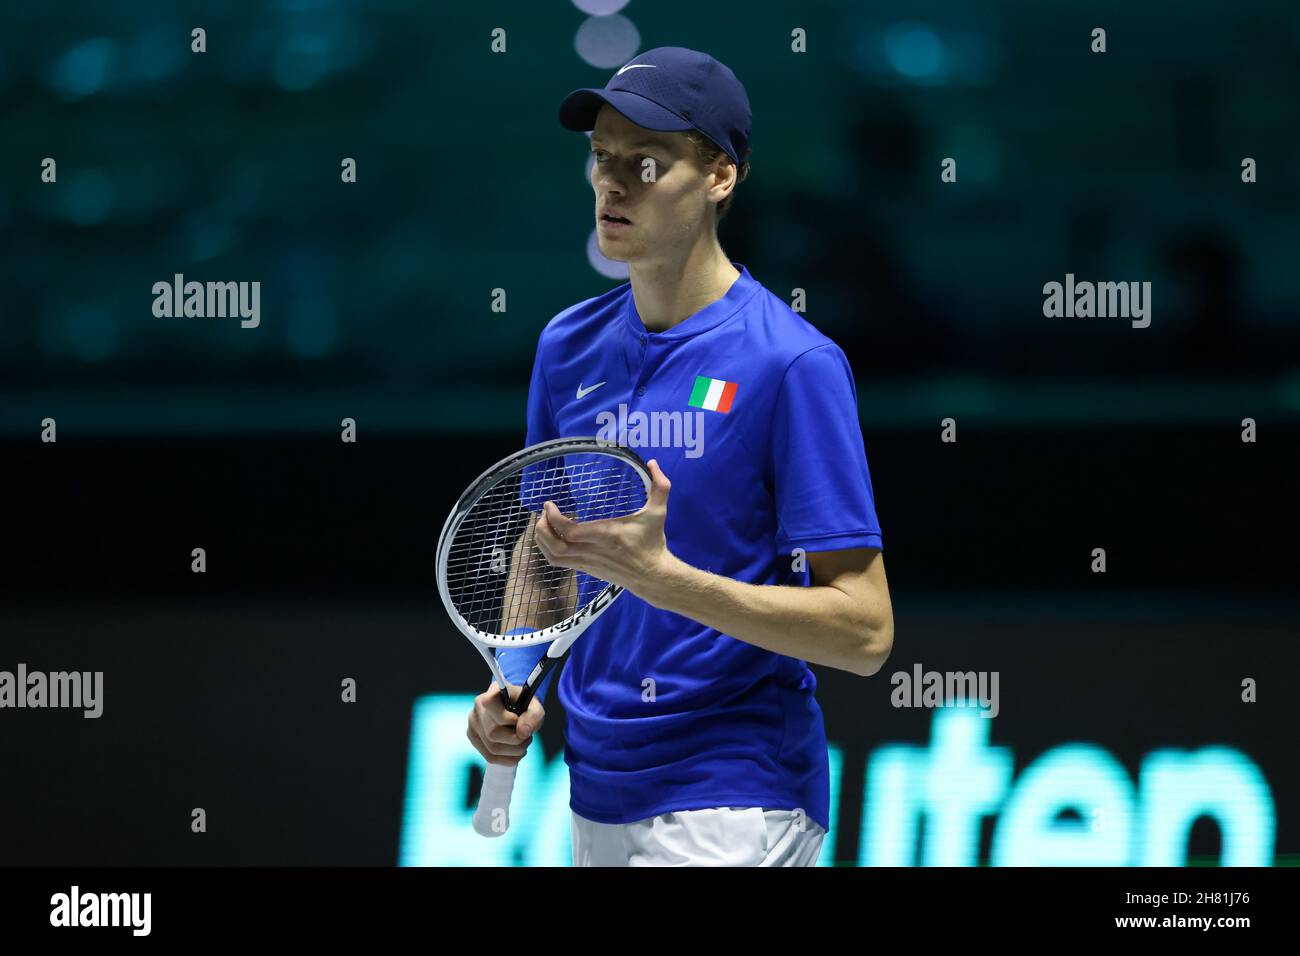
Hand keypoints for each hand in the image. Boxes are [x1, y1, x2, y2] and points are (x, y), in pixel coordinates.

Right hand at [466, 682, 545, 766]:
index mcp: (492, 692)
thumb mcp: (535, 707)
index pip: (490, 704)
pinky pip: (490, 756)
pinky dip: (507, 759)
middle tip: (527, 736)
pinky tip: (517, 752)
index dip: (506, 717)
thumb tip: (522, 733)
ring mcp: (473, 724)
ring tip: (523, 743)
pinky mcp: (474, 738)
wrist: (516, 709)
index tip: (517, 719)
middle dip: (515, 739)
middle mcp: (478, 708)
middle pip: (493, 733)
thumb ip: (533, 717)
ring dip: (514, 751)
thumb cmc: (525, 706)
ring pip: (492, 748)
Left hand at [533, 458, 675, 598]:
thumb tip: (653, 462)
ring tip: (544, 523)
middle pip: (555, 546)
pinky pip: (558, 562)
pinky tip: (552, 537)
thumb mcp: (658, 513)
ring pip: (553, 556)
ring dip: (542, 540)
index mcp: (606, 535)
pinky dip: (548, 550)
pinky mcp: (585, 569)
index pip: (569, 531)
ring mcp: (586, 562)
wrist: (652, 576)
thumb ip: (660, 487)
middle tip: (544, 512)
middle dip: (542, 528)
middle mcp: (592, 551)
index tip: (549, 504)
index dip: (553, 518)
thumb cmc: (653, 542)